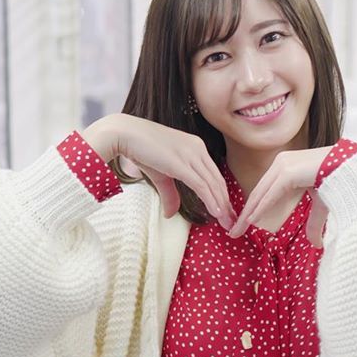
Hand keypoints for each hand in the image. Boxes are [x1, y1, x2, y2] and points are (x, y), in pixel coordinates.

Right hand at [82, 113, 233, 226]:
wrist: (123, 133)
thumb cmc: (141, 150)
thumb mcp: (161, 175)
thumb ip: (170, 193)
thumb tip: (171, 214)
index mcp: (197, 148)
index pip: (215, 175)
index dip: (223, 196)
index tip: (227, 213)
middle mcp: (198, 149)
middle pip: (218, 181)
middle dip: (226, 204)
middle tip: (232, 223)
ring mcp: (191, 154)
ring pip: (212, 184)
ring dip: (221, 206)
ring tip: (227, 223)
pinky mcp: (181, 163)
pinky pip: (201, 184)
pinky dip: (210, 200)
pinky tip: (217, 213)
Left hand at [227, 146, 331, 239]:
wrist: (353, 170)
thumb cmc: (341, 182)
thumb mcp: (322, 205)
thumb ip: (313, 223)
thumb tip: (315, 244)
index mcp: (286, 166)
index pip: (264, 190)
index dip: (253, 209)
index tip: (244, 224)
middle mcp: (281, 163)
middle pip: (258, 192)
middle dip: (245, 214)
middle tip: (234, 232)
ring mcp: (283, 165)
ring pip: (261, 194)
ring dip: (248, 214)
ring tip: (237, 231)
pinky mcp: (288, 172)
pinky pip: (271, 194)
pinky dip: (260, 208)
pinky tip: (251, 221)